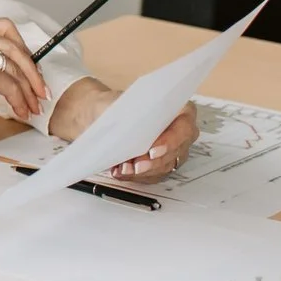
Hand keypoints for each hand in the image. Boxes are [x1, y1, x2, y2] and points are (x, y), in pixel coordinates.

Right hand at [0, 19, 49, 150]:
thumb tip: (13, 76)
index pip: (3, 28)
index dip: (22, 47)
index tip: (29, 67)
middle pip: (14, 45)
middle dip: (33, 69)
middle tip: (40, 89)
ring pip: (16, 67)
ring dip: (29, 89)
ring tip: (32, 106)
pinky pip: (11, 86)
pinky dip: (20, 100)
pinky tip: (20, 111)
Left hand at [47, 78, 198, 183]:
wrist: (96, 114)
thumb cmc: (110, 105)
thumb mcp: (114, 104)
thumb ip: (125, 111)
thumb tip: (127, 123)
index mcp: (177, 108)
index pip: (184, 126)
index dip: (171, 140)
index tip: (152, 148)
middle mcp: (179, 129)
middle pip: (175, 151)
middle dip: (152, 161)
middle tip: (132, 166)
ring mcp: (171, 148)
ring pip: (165, 166)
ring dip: (143, 171)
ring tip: (122, 169)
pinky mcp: (158, 162)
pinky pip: (153, 174)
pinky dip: (137, 176)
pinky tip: (121, 172)